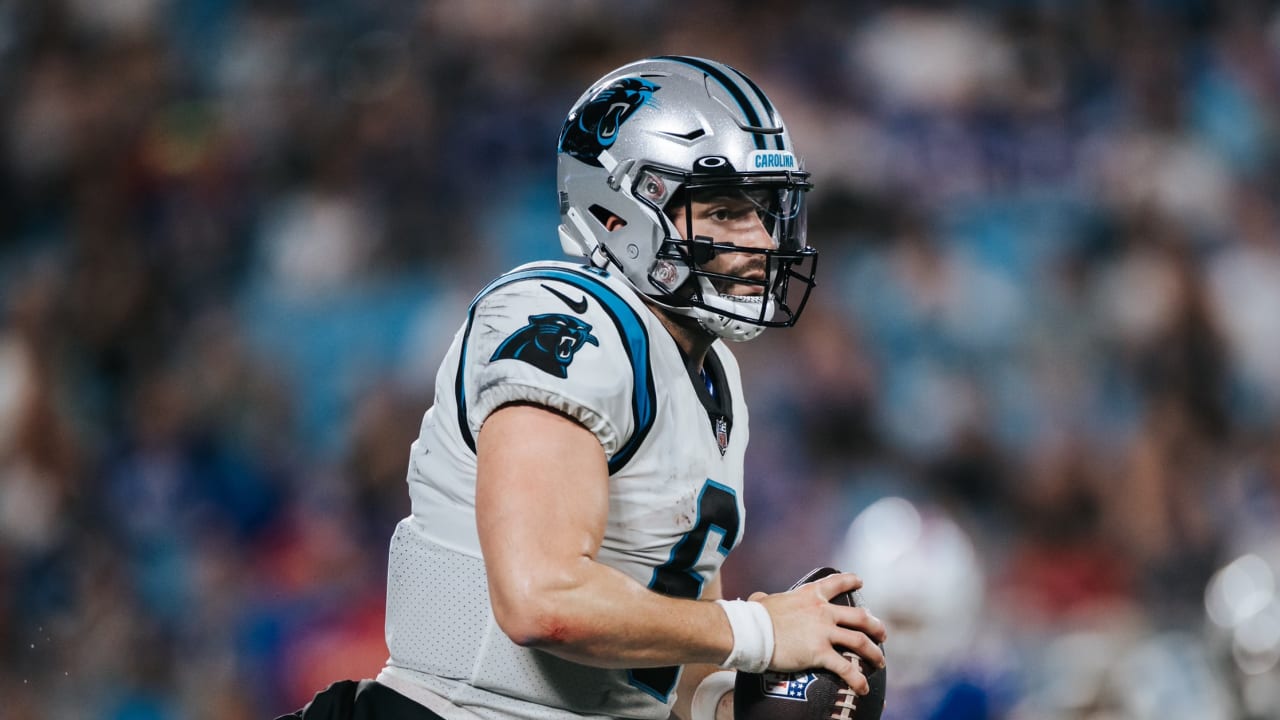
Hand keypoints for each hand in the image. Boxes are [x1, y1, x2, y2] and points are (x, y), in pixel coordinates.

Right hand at [749, 572, 886, 694]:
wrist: (752, 632)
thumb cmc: (754, 617)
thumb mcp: (763, 601)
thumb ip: (765, 598)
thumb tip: (757, 598)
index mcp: (810, 595)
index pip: (836, 583)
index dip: (851, 581)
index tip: (860, 582)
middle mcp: (822, 611)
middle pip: (859, 617)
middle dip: (875, 626)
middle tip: (881, 634)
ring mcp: (823, 632)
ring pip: (859, 641)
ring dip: (873, 652)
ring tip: (879, 661)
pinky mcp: (819, 653)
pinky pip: (846, 668)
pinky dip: (857, 679)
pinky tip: (862, 688)